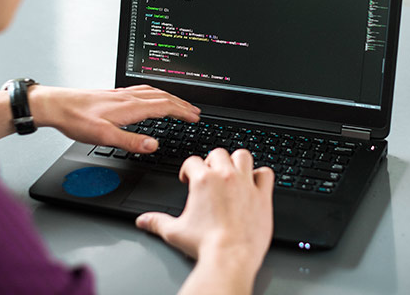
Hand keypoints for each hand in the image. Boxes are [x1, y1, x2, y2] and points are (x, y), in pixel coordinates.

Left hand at [28, 84, 199, 152]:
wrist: (56, 105)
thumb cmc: (76, 119)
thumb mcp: (104, 136)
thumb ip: (130, 141)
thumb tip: (153, 145)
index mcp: (129, 106)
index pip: (164, 107)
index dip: (182, 112)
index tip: (194, 117)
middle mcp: (127, 97)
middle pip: (162, 97)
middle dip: (181, 104)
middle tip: (195, 111)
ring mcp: (121, 94)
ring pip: (153, 92)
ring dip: (170, 98)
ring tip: (180, 104)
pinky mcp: (113, 94)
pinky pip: (142, 91)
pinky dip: (155, 94)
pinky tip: (151, 98)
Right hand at [135, 148, 273, 290]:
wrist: (230, 257)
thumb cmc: (205, 244)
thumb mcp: (174, 231)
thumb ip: (157, 221)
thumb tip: (143, 220)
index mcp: (202, 180)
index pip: (192, 161)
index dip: (188, 170)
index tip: (188, 179)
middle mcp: (224, 176)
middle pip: (217, 153)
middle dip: (211, 162)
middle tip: (209, 175)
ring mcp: (245, 184)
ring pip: (242, 155)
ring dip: (236, 161)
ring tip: (232, 172)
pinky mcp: (262, 195)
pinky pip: (266, 173)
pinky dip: (260, 175)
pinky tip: (254, 183)